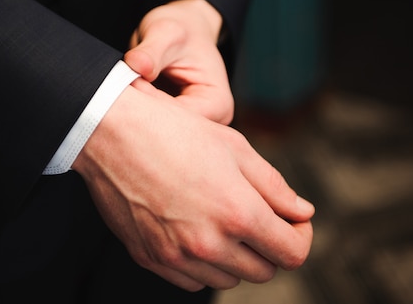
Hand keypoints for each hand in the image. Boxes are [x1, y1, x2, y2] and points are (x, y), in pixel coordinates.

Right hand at [72, 83, 314, 290]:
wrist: (111, 132)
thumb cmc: (173, 131)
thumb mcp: (233, 147)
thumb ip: (274, 186)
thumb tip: (301, 212)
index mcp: (237, 213)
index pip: (292, 254)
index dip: (300, 237)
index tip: (291, 221)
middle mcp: (208, 244)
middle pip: (264, 272)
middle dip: (269, 246)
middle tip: (256, 217)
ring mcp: (176, 256)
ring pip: (228, 279)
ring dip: (235, 257)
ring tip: (220, 220)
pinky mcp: (150, 258)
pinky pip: (191, 281)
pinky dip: (202, 265)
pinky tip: (194, 232)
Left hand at [125, 0, 233, 123]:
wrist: (180, 30)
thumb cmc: (179, 29)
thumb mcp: (166, 32)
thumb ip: (152, 50)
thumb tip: (138, 65)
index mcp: (218, 106)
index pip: (178, 121)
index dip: (150, 103)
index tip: (132, 80)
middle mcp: (209, 124)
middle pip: (167, 134)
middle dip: (141, 112)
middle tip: (125, 84)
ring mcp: (189, 129)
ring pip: (155, 135)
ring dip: (136, 115)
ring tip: (127, 87)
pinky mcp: (172, 128)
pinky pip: (148, 130)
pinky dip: (134, 115)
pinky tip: (127, 98)